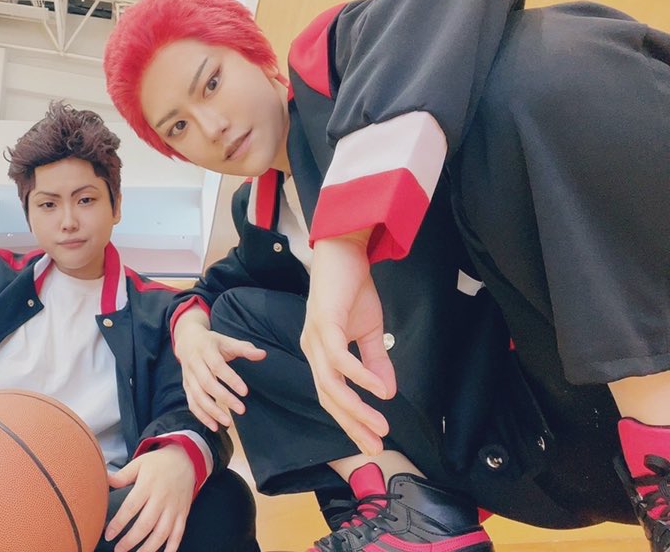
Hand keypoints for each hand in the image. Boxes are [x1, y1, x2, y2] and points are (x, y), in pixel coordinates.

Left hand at [105, 444, 195, 551]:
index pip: (131, 507)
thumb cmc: (158, 463)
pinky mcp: (183, 513)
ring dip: (149, 548)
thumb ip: (122, 475)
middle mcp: (162, 498)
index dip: (119, 523)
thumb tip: (104, 481)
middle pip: (146, 524)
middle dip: (131, 540)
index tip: (108, 535)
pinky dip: (172, 547)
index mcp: (148, 485)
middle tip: (118, 549)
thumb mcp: (139, 463)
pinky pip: (179, 533)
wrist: (186, 459)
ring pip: (162, 532)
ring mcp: (174, 507)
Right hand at [174, 309, 265, 430]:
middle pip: (207, 383)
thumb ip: (245, 349)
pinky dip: (202, 416)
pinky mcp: (186, 387)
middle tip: (241, 410)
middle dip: (224, 398)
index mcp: (206, 350)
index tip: (245, 392)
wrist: (187, 340)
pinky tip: (214, 426)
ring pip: (198, 396)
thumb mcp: (227, 341)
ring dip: (212, 411)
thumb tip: (263, 355)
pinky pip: (192, 403)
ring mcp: (188, 377)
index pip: (217, 366)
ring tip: (228, 422)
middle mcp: (194, 364)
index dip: (231, 379)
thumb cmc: (212, 343)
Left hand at [301, 230, 396, 455]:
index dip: (351, 421)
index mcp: (320, 354)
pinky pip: (340, 358)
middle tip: (376, 448)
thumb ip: (376, 361)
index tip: (372, 442)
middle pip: (329, 398)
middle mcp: (312, 350)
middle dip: (353, 425)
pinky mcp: (324, 323)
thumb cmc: (352, 288)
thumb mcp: (370, 330)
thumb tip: (388, 393)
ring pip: (331, 384)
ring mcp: (315, 338)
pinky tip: (379, 391)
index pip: (332, 396)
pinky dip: (360, 376)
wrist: (344, 251)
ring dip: (356, 409)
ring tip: (381, 426)